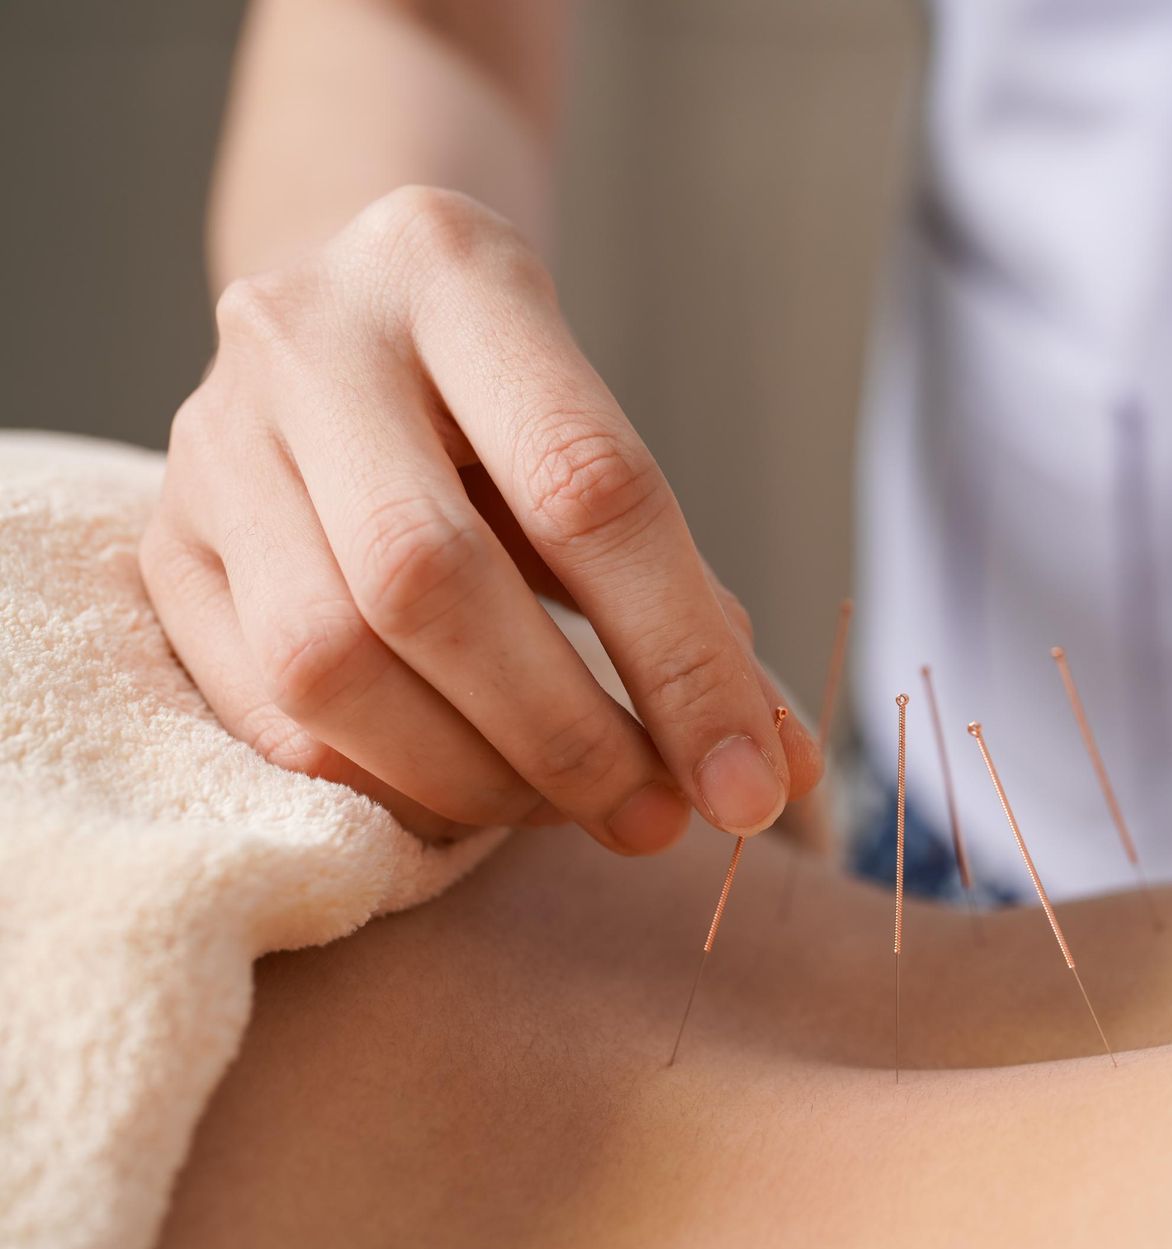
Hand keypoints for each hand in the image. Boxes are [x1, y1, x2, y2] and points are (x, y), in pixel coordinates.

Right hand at [142, 185, 818, 850]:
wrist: (349, 311)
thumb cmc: (510, 403)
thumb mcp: (603, 447)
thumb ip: (690, 601)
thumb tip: (770, 771)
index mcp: (454, 271)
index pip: (587, 488)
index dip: (681, 657)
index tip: (752, 781)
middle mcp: (309, 339)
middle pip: (433, 583)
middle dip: (568, 735)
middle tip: (656, 819)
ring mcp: (213, 440)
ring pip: (328, 660)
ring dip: (473, 774)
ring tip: (569, 807)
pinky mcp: (165, 542)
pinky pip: (266, 712)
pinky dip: (386, 782)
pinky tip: (472, 793)